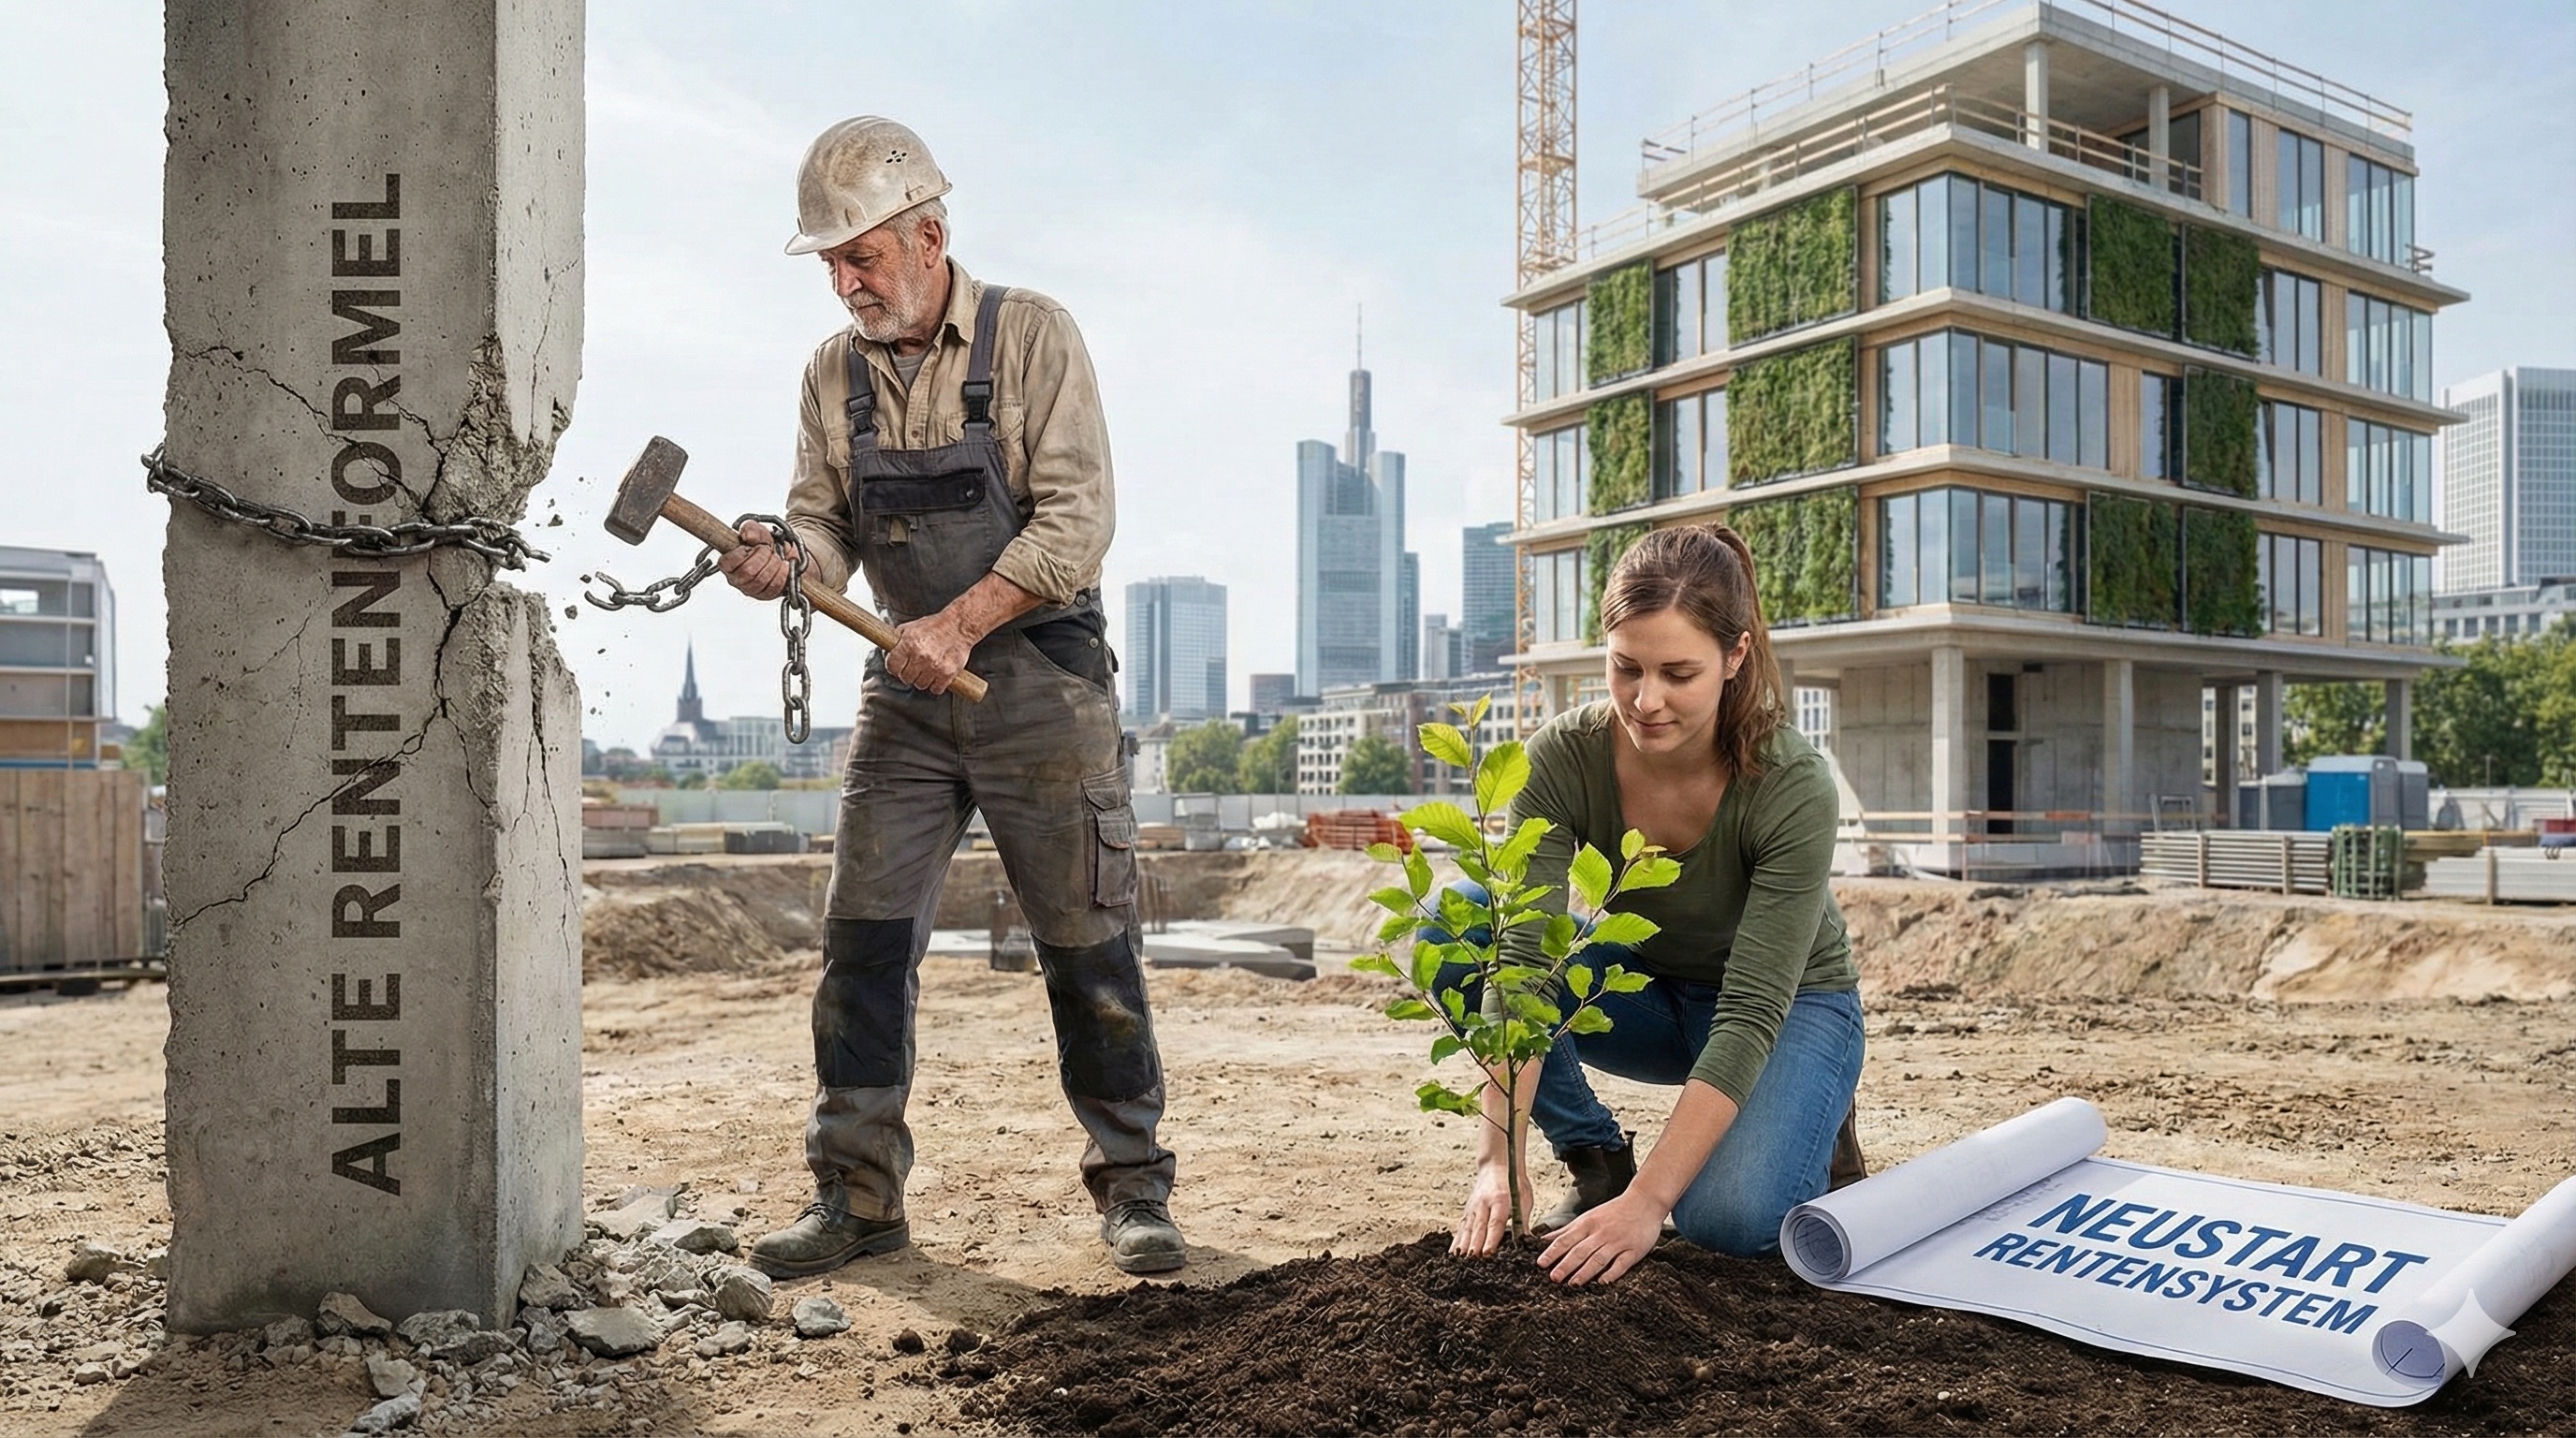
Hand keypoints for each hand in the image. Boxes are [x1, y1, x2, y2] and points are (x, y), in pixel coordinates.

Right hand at [716, 519, 795, 599]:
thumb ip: (751, 529)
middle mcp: (736, 578)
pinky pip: (772, 588)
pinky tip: (784, 567)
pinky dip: (782, 575)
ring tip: (777, 558)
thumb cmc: (768, 544)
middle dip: (763, 557)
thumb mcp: (759, 531)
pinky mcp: (764, 595)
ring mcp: (750, 588)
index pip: (727, 563)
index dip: (742, 553)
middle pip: (747, 572)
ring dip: (774, 566)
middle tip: (769, 550)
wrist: (787, 554)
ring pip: (760, 581)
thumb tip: (748, 535)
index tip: (753, 546)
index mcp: (729, 562)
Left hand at [885, 609, 975, 693]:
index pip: (892, 667)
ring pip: (920, 685)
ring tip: (929, 668)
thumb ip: (897, 639)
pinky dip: (937, 685)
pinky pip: (936, 689)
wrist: (960, 625)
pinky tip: (938, 675)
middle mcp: (920, 656)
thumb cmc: (936, 626)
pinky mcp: (947, 673)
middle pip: (906, 678)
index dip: (895, 668)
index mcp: (909, 644)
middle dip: (909, 673)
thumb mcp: (911, 627)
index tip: (899, 667)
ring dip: (923, 679)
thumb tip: (887, 652)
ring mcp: (934, 666)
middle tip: (916, 666)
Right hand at [1452, 1162, 1530, 1257]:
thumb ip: (1524, 1220)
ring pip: (1466, 1230)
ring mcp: (1472, 1208)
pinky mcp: (1467, 1211)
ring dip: (1463, 1247)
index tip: (1487, 1254)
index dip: (1491, 1239)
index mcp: (1500, 1201)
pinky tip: (1453, 1254)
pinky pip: (1461, 1229)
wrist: (1496, 1166)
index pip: (1495, 1223)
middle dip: (1475, 1247)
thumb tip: (1528, 1242)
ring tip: (1460, 1263)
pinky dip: (1457, 1242)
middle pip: (1478, 1229)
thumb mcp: (1524, 1199)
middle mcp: (1483, 1205)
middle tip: (1473, 1264)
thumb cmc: (1513, 1183)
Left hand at [1536, 1189, 1665, 1284]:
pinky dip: (1612, 1272)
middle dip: (1566, 1264)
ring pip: (1599, 1258)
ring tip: (1573, 1283)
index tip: (1541, 1263)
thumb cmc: (1613, 1211)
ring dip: (1585, 1271)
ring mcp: (1618, 1242)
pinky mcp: (1634, 1250)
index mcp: (1587, 1224)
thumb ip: (1566, 1230)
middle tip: (1554, 1278)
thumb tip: (1543, 1239)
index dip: (1553, 1252)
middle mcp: (1601, 1233)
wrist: (1644, 1201)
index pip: (1566, 1239)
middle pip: (1580, 1250)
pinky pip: (1622, 1263)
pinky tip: (1603, 1282)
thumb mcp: (1588, 1217)